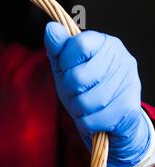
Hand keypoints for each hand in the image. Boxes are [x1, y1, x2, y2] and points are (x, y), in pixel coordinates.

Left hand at [44, 22, 151, 166]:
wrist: (110, 122)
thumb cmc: (84, 91)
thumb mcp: (65, 69)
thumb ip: (57, 50)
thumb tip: (50, 29)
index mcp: (105, 44)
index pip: (78, 44)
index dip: (65, 64)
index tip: (68, 71)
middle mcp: (122, 59)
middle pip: (77, 77)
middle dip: (69, 92)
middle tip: (77, 94)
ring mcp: (129, 83)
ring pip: (85, 101)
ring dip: (78, 109)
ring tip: (86, 107)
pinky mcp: (129, 108)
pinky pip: (93, 120)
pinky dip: (87, 124)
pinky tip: (95, 118)